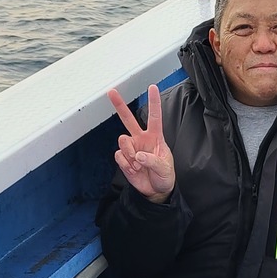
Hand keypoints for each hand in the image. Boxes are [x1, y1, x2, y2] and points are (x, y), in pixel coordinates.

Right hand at [108, 84, 174, 202]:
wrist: (155, 190)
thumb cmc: (164, 176)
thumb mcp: (165, 169)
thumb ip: (153, 161)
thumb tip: (139, 156)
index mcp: (155, 137)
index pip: (154, 117)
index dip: (153, 102)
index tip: (152, 87)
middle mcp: (141, 139)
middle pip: (128, 119)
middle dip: (119, 105)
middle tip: (111, 92)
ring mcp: (131, 148)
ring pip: (122, 140)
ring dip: (129, 153)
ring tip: (138, 164)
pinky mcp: (124, 158)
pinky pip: (119, 156)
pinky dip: (126, 164)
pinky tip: (134, 169)